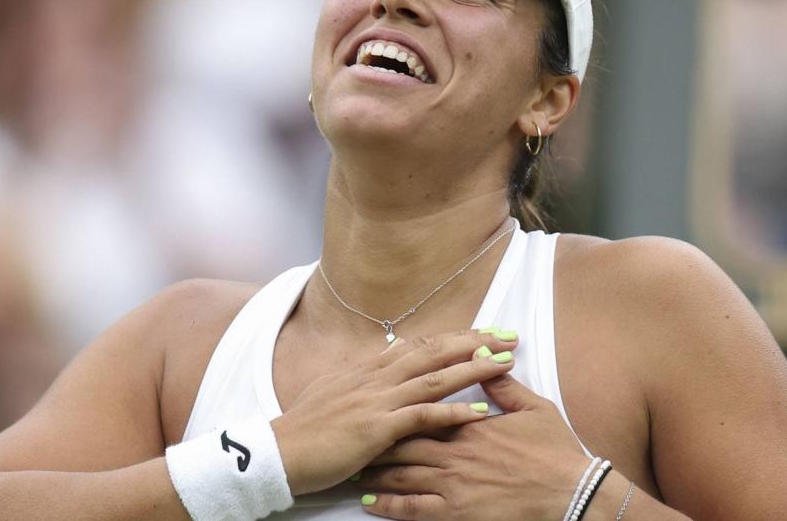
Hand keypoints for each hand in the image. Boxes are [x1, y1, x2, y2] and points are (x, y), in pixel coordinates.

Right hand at [271, 330, 519, 495]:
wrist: (278, 452)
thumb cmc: (305, 428)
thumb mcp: (334, 390)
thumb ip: (365, 374)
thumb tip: (389, 350)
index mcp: (367, 369)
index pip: (419, 344)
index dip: (454, 337)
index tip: (483, 333)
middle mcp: (375, 377)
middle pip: (433, 351)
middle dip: (473, 342)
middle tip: (507, 336)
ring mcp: (377, 401)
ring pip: (433, 378)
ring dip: (472, 369)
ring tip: (505, 364)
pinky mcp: (377, 428)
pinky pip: (422, 416)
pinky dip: (452, 412)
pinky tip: (478, 412)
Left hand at [355, 370, 589, 520]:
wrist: (571, 493)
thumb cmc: (555, 452)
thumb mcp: (533, 409)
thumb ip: (503, 386)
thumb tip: (485, 357)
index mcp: (469, 425)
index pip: (422, 411)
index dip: (395, 409)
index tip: (375, 406)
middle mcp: (454, 452)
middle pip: (402, 443)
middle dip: (375, 442)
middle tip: (352, 438)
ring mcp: (452, 484)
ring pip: (400, 475)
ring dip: (374, 473)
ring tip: (353, 470)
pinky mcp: (456, 513)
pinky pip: (413, 510)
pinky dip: (388, 506)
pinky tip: (370, 505)